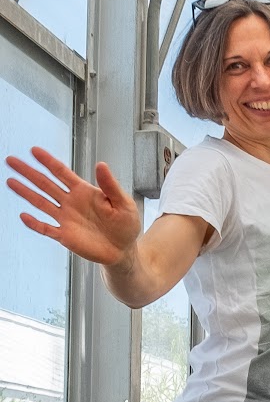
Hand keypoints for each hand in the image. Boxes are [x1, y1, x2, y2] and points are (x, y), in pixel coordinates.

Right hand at [5, 147, 140, 265]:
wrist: (123, 250)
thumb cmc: (125, 225)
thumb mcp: (124, 204)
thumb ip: (111, 186)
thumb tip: (101, 164)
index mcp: (84, 192)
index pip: (62, 173)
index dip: (48, 162)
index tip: (34, 151)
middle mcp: (71, 202)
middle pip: (45, 184)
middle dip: (28, 172)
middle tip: (11, 160)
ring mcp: (66, 219)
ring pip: (41, 202)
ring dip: (26, 192)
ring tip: (10, 181)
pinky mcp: (65, 236)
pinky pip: (46, 228)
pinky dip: (35, 223)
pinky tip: (23, 216)